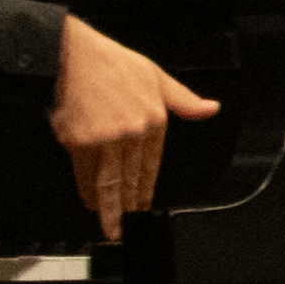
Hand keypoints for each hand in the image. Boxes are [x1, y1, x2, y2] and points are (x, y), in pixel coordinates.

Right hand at [48, 16, 221, 230]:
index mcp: (154, 119)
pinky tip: (90, 202)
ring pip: (111, 181)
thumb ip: (183, 100)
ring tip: (113, 228)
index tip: (144, 205)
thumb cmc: (111, 63)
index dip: (147, 188)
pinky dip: (88, 190)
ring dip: (112, 208)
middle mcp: (134, 132)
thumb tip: (211, 108)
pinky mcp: (82, 141)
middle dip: (130, 205)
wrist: (73, 55)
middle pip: (132, 177)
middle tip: (129, 225)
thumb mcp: (157, 76)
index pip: (152, 164)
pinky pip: (86, 173)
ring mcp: (107, 139)